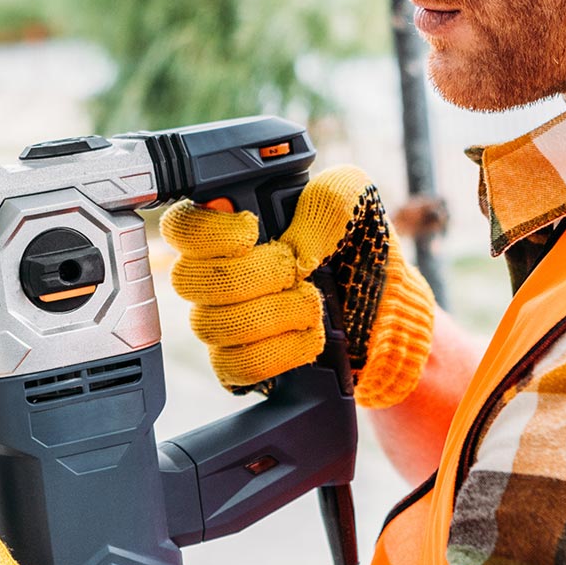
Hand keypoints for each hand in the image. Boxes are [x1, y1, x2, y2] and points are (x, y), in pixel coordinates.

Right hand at [158, 165, 436, 408]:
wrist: (385, 307)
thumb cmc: (358, 248)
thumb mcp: (353, 202)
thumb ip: (325, 198)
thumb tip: (294, 243)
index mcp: (230, 226)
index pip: (180, 227)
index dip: (207, 232)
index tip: (252, 230)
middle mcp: (215, 273)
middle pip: (190, 280)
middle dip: (254, 275)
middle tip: (296, 269)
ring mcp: (224, 321)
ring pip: (212, 325)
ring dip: (275, 313)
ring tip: (312, 303)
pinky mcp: (241, 363)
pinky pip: (234, 366)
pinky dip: (278, 353)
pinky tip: (306, 336)